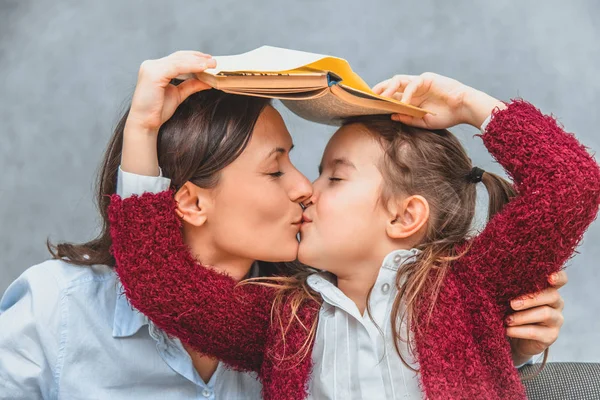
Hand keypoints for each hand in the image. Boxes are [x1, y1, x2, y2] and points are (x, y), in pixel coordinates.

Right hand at [126, 51, 215, 131]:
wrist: (145, 123)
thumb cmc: (158, 110)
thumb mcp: (178, 95)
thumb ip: (190, 85)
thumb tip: (207, 81)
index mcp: (155, 68)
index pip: (177, 58)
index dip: (194, 57)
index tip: (209, 61)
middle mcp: (151, 65)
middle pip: (179, 57)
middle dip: (198, 58)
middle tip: (214, 61)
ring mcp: (151, 68)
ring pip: (179, 60)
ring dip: (197, 61)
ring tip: (212, 64)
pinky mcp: (153, 74)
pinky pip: (176, 67)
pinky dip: (191, 67)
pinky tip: (203, 68)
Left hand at [372, 72, 503, 129]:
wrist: (465, 108)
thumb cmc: (447, 116)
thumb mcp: (423, 121)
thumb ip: (408, 118)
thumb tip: (391, 116)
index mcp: (411, 98)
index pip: (392, 96)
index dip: (381, 99)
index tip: (369, 106)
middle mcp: (413, 89)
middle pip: (391, 85)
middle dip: (379, 90)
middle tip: (368, 99)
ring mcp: (420, 82)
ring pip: (398, 80)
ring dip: (388, 88)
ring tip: (381, 98)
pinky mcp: (428, 78)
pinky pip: (412, 84)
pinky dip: (407, 94)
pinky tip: (404, 103)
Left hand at [506, 271, 567, 364]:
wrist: (515, 338)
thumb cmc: (513, 310)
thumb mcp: (514, 297)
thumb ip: (515, 289)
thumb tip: (501, 281)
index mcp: (548, 289)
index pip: (561, 279)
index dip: (558, 276)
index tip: (550, 278)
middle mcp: (556, 303)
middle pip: (552, 295)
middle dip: (531, 299)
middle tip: (512, 304)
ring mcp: (556, 320)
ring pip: (545, 313)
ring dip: (523, 316)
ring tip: (507, 320)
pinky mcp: (551, 336)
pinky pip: (536, 332)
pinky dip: (519, 331)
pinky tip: (508, 330)